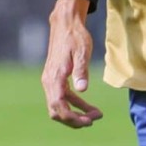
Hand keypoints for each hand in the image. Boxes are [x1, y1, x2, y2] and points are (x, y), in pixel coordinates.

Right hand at [42, 0, 101, 128]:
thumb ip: (81, 71)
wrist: (66, 24)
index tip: (89, 121)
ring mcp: (50, 81)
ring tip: (96, 115)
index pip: (59, 106)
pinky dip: (75, 105)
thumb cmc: (75, 36)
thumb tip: (82, 89)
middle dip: (74, 119)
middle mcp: (49, 81)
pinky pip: (63, 98)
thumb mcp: (81, 52)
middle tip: (94, 120)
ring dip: (76, 113)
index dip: (72, 118)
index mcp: (54, 77)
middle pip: (56, 111)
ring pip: (59, 106)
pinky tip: (89, 107)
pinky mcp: (55, 79)